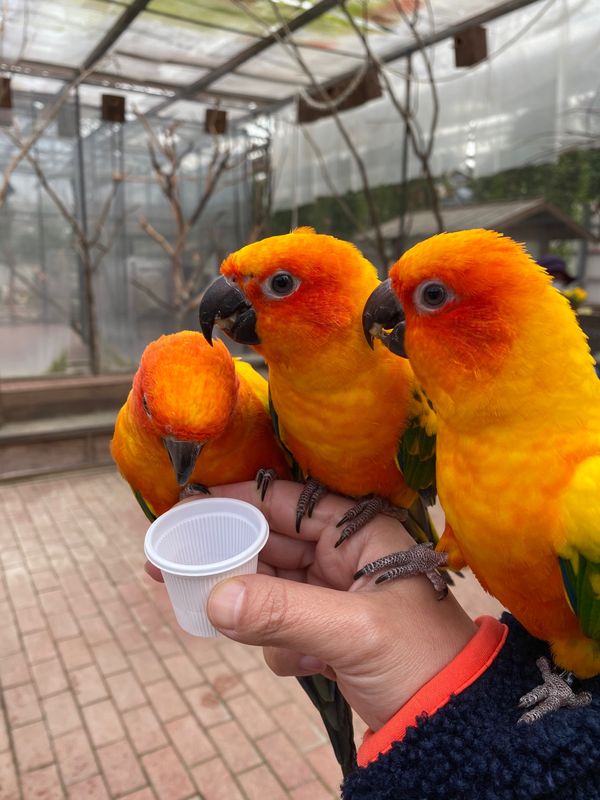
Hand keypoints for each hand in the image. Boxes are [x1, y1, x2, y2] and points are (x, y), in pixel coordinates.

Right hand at [177, 480, 476, 731]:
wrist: (453, 723)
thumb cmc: (422, 660)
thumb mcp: (353, 632)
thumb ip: (284, 613)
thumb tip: (215, 600)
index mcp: (360, 533)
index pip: (289, 503)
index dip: (238, 502)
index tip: (189, 507)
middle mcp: (345, 555)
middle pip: (271, 544)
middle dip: (232, 561)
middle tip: (175, 566)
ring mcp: (334, 594)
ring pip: (271, 587)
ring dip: (260, 615)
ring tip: (280, 643)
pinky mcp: (327, 631)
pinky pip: (281, 625)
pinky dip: (282, 647)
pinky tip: (312, 667)